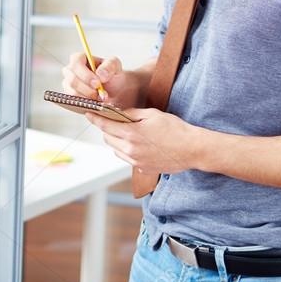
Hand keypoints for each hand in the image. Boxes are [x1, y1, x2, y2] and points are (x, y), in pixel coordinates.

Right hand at [62, 53, 143, 107]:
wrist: (114, 88)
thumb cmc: (111, 74)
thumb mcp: (115, 66)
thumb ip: (109, 66)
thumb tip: (100, 74)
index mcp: (79, 58)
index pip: (76, 63)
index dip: (86, 75)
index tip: (98, 84)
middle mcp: (70, 71)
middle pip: (72, 80)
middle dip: (87, 89)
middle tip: (101, 95)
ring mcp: (68, 85)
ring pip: (72, 93)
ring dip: (88, 98)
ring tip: (101, 99)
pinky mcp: (70, 97)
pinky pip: (74, 102)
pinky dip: (86, 104)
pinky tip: (96, 103)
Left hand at [85, 108, 200, 176]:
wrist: (192, 149)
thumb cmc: (174, 128)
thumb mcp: (152, 114)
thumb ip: (132, 114)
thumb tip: (118, 112)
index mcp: (131, 134)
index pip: (105, 125)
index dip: (95, 118)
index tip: (88, 113)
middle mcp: (130, 150)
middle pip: (108, 138)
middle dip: (107, 128)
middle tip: (112, 120)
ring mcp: (136, 161)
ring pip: (116, 149)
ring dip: (116, 140)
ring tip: (127, 132)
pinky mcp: (142, 169)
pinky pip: (126, 158)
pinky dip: (126, 150)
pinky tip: (137, 144)